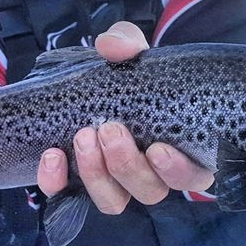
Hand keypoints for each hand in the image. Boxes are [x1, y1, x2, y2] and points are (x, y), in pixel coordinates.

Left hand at [37, 21, 213, 213]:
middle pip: (150, 191)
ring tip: (83, 137)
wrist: (97, 82)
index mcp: (181, 148)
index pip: (193, 176)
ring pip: (114, 201)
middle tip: (109, 128)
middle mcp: (153, 174)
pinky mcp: (80, 185)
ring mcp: (116, 183)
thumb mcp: (133, 52)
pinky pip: (68, 197)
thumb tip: (111, 47)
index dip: (178, 171)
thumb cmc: (131, 73)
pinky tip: (52, 155)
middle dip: (127, 164)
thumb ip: (128, 43)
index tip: (158, 148)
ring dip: (97, 175)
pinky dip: (57, 181)